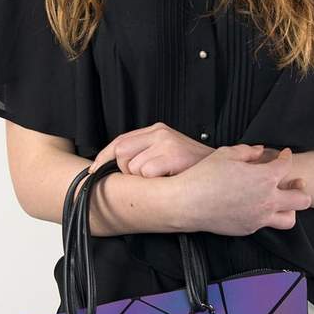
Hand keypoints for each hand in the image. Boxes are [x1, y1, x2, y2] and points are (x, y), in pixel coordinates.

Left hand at [89, 122, 212, 176]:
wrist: (221, 172)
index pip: (119, 142)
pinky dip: (153, 183)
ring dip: (142, 180)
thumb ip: (143, 155)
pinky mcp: (173, 155)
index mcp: (156, 130)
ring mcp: (167, 142)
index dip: (103, 158)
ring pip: (133, 167)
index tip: (93, 172)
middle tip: (144, 181)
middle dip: (125, 172)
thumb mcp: (166, 156)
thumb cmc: (191, 170)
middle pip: (120, 153)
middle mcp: (160, 132)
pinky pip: (146, 173)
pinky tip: (168, 181)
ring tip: (162, 180)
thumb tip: (113, 167)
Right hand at [172, 145, 311, 234]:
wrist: (186, 204)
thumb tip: (260, 151)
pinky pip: (266, 225)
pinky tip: (257, 207)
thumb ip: (248, 151)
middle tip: (291, 182)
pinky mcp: (247, 229)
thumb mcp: (225, 154)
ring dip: (289, 209)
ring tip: (279, 200)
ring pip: (289, 219)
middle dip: (300, 188)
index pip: (287, 166)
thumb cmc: (203, 177)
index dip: (286, 158)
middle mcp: (267, 200)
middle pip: (302, 199)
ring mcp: (259, 218)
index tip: (283, 155)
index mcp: (265, 178)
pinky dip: (267, 216)